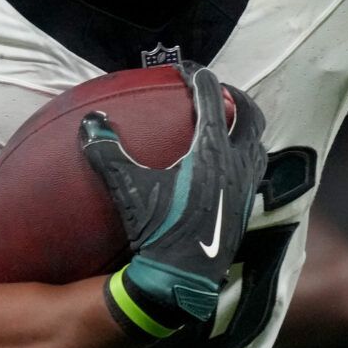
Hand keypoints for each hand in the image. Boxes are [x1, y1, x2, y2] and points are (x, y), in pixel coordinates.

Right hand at [82, 62, 266, 338]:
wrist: (183, 277)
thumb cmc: (157, 230)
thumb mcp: (128, 190)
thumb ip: (108, 152)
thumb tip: (90, 121)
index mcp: (211, 151)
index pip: (213, 100)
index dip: (201, 79)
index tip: (188, 70)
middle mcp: (236, 163)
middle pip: (250, 116)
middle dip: (237, 97)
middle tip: (220, 91)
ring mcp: (245, 187)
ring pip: (257, 144)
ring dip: (246, 128)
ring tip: (229, 123)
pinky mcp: (245, 207)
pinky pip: (253, 169)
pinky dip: (244, 156)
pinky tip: (225, 166)